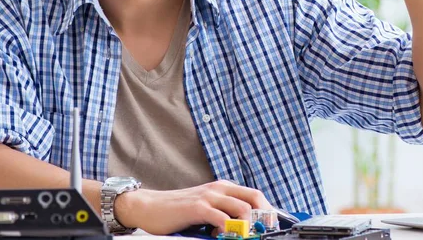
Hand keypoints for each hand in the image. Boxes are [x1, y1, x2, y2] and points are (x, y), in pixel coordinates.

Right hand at [115, 179, 271, 234]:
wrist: (150, 207)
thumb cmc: (178, 211)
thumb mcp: (206, 208)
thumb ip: (223, 213)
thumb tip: (243, 229)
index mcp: (224, 188)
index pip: (255, 195)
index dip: (267, 211)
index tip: (272, 227)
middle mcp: (219, 188)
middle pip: (255, 198)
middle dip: (264, 217)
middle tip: (263, 233)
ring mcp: (209, 196)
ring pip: (242, 208)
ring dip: (248, 226)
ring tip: (242, 237)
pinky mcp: (198, 207)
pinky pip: (222, 218)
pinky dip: (229, 230)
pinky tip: (223, 237)